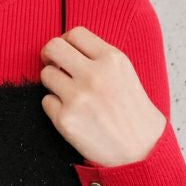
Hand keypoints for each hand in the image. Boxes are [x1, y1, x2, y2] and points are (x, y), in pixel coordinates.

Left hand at [39, 26, 167, 166]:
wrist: (140, 151)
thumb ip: (100, 60)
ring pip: (46, 74)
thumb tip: (69, 51)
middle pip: (53, 47)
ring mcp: (77, 97)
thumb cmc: (134, 115)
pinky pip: (46, 101)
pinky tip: (72, 114)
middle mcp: (93, 74)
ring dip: (53, 83)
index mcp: (112, 59)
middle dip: (50, 56)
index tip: (66, 54)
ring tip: (68, 95)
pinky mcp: (65, 119)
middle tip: (54, 67)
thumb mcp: (126, 75)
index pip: (75, 34)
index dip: (66, 42)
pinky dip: (54, 107)